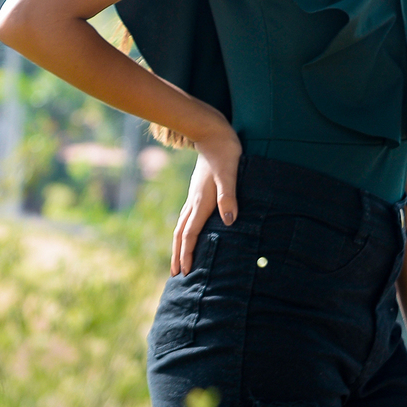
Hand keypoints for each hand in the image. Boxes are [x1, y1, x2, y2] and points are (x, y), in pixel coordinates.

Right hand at [170, 115, 241, 275]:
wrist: (212, 132)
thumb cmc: (225, 152)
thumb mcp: (230, 172)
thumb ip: (229, 195)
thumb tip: (229, 220)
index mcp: (201, 201)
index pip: (191, 233)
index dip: (187, 253)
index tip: (184, 271)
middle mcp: (194, 201)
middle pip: (181, 233)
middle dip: (178, 254)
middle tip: (175, 274)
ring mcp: (194, 195)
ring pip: (182, 225)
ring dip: (179, 244)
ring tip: (178, 259)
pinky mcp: (197, 191)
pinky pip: (187, 216)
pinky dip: (184, 230)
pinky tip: (189, 232)